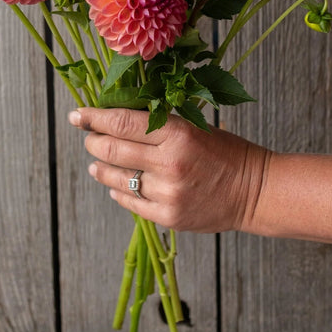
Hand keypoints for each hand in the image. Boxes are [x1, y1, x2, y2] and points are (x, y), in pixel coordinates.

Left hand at [68, 107, 270, 232]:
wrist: (255, 190)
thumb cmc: (226, 152)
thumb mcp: (194, 126)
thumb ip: (158, 124)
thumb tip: (116, 118)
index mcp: (177, 134)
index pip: (122, 122)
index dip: (94, 117)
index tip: (77, 115)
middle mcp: (169, 163)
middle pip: (111, 150)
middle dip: (92, 142)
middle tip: (88, 137)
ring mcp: (168, 193)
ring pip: (115, 178)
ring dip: (100, 168)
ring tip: (96, 163)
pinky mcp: (169, 217)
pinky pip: (130, 202)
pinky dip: (117, 190)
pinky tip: (114, 183)